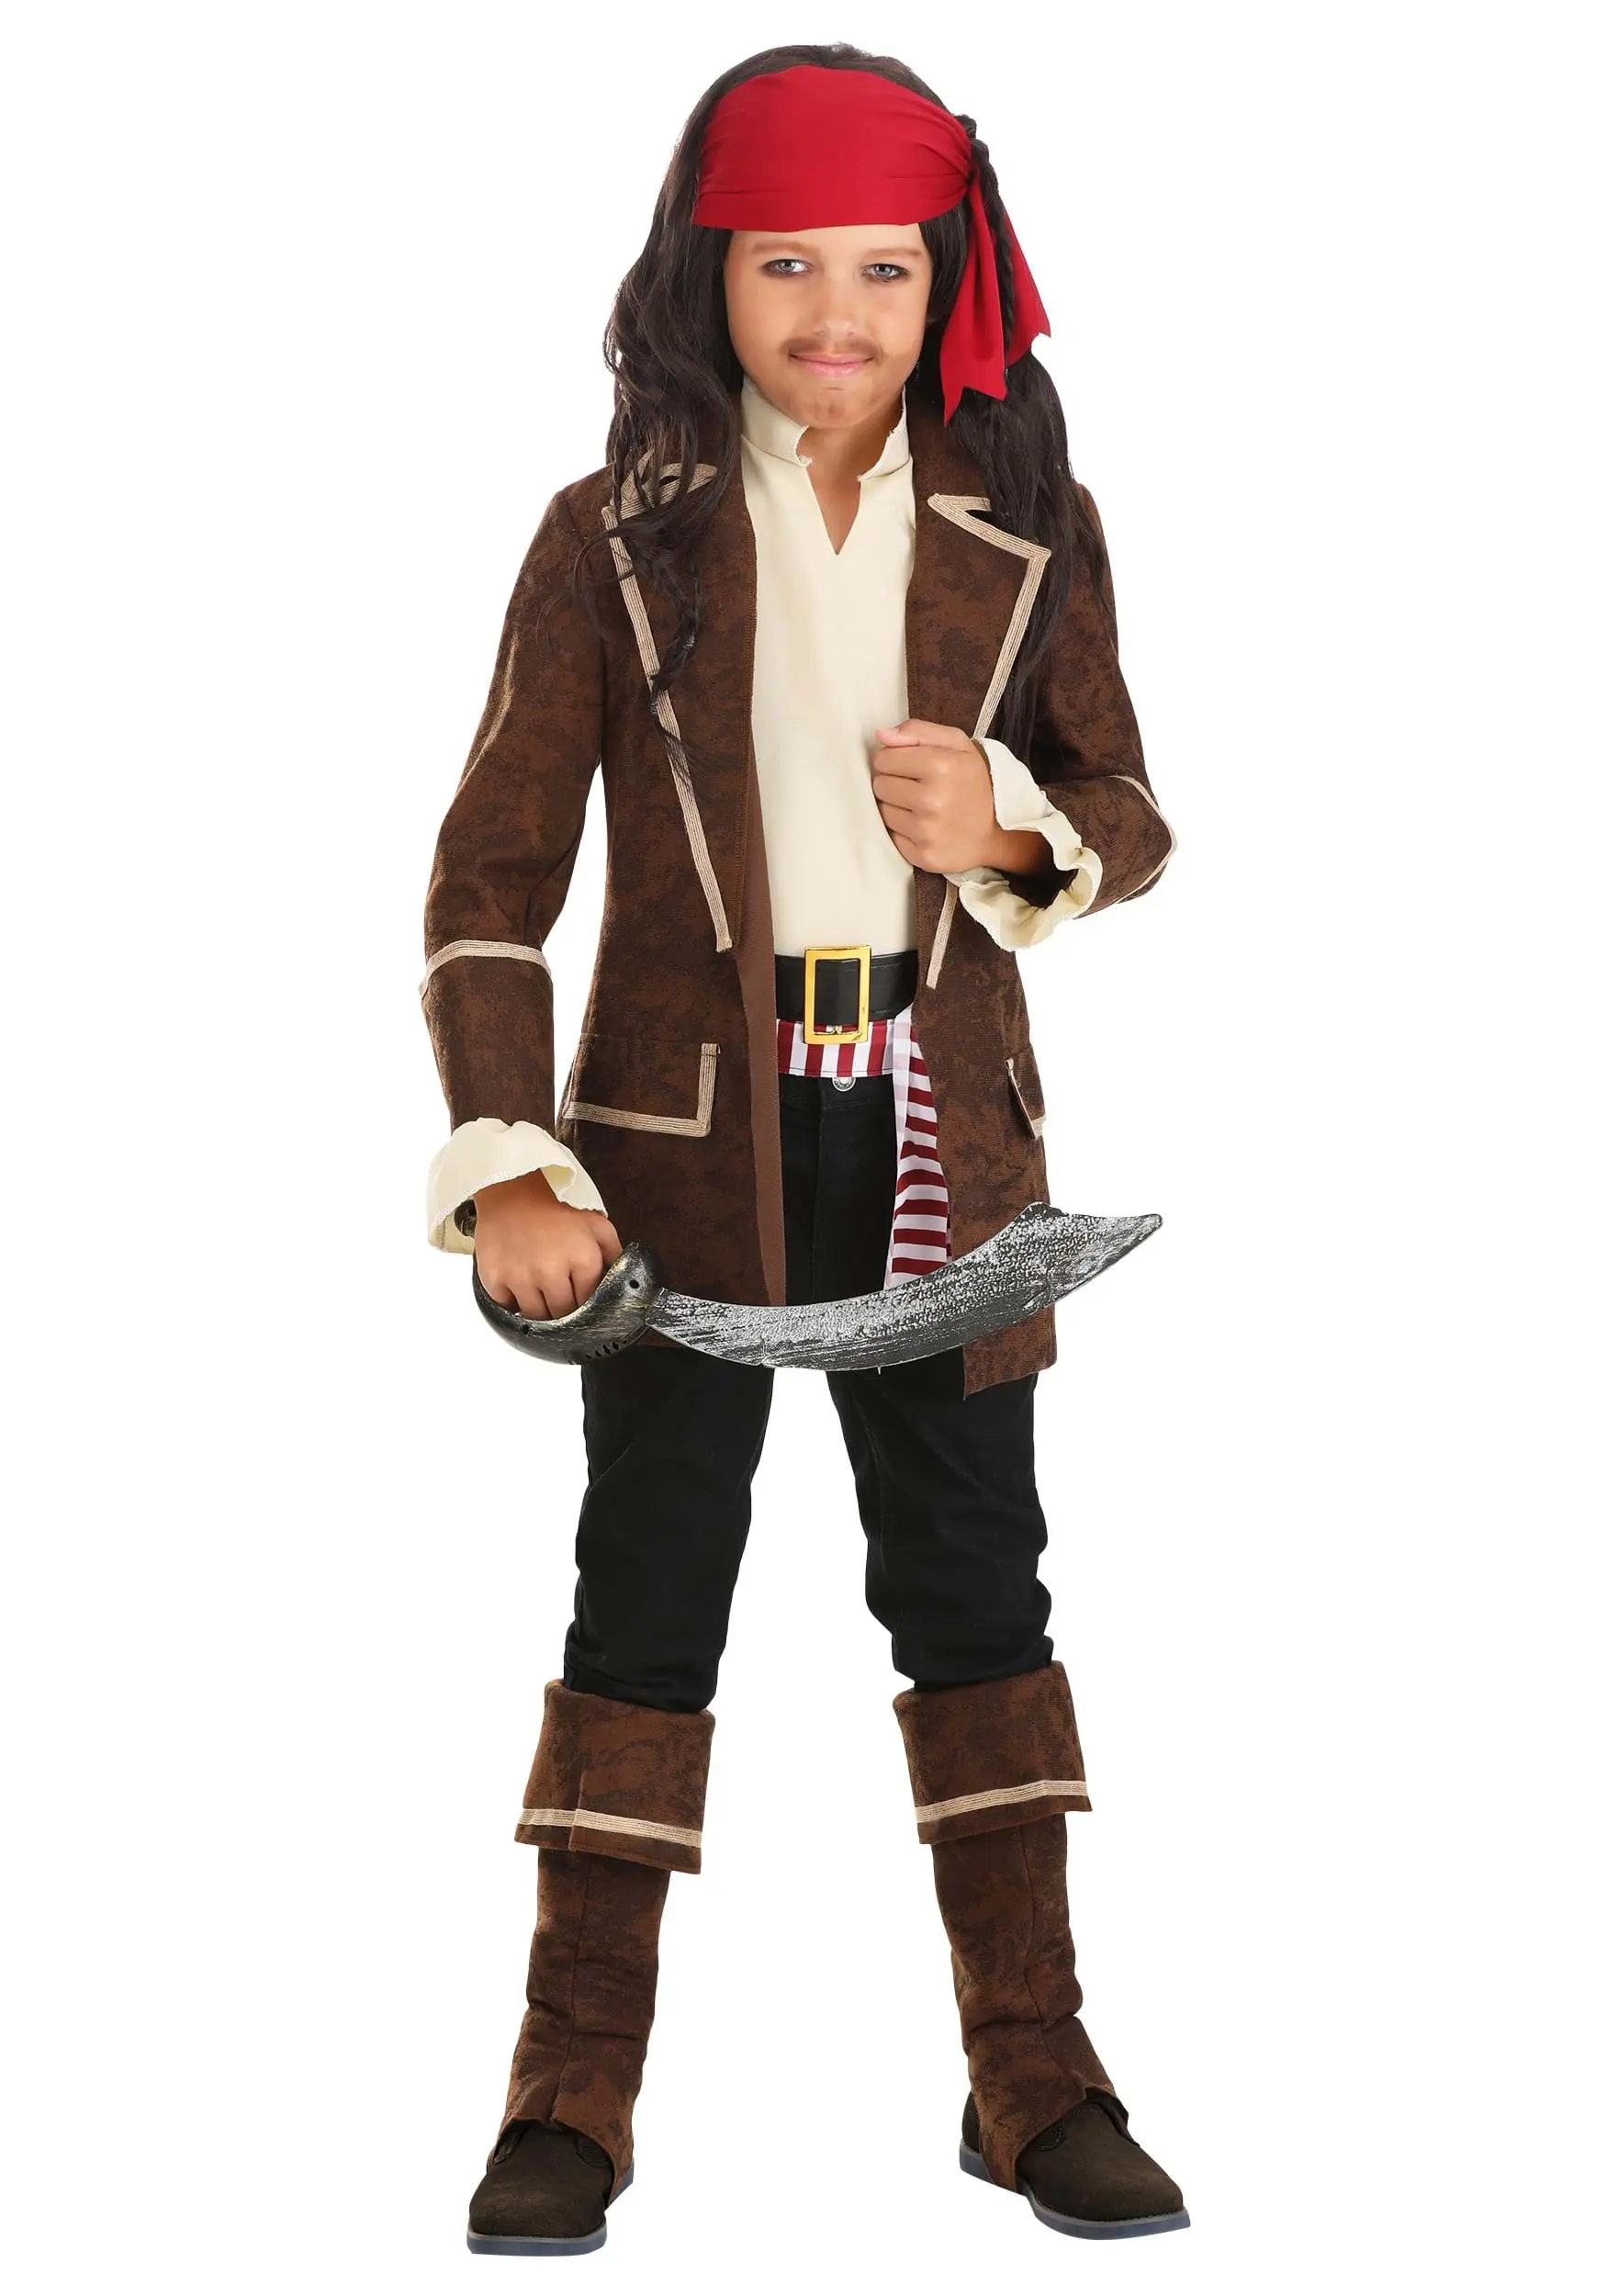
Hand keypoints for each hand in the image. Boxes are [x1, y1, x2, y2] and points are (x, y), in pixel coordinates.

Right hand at [473, 1169, 623, 1320]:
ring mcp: (521, 1276)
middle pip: (562, 1314)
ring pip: (535, 1317)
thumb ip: (614, 1253)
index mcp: (582, 1259)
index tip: (577, 1297)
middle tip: (557, 1295)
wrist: (512, 1198)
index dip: (583, 1303)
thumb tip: (624, 1278)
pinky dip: (513, 1303)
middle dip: (562, 1309)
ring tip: (538, 1291)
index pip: (588, 1303)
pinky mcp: (495, 1279)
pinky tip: (518, 1286)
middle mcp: (551, 1270)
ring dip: (539, 1310)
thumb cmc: (554, 1215)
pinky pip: (508, 1308)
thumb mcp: (596, 1225)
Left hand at [871, 719, 1052, 874]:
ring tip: (921, 806)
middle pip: (880, 785)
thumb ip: (918, 731)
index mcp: (941, 766)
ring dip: (896, 807)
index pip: (884, 758)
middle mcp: (932, 800)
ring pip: (882, 811)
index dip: (893, 759)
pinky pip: (891, 836)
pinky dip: (902, 830)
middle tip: (917, 787)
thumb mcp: (957, 744)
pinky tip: (922, 826)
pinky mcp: (922, 855)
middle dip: (893, 782)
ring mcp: (926, 831)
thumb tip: (881, 735)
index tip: (910, 765)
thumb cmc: (975, 782)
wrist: (999, 831)